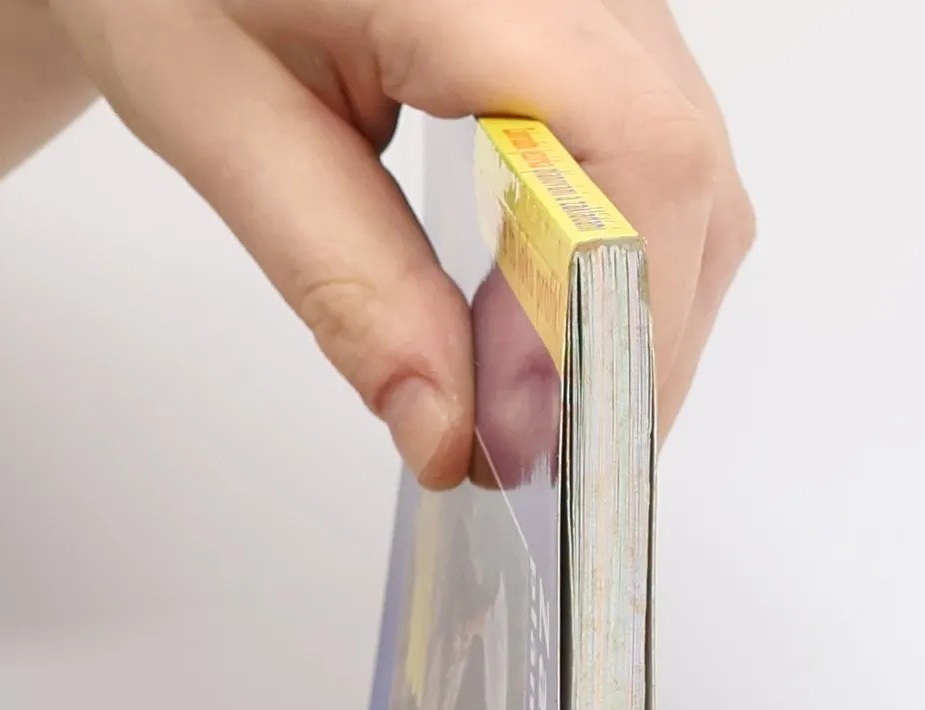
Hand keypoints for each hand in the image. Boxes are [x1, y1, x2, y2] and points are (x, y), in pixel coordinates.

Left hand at [49, 0, 753, 484]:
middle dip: (621, 353)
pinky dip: (619, 265)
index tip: (515, 435)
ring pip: (695, 179)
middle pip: (686, 179)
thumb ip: (346, 283)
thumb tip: (445, 431)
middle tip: (516, 451)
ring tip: (518, 398)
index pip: (634, 154)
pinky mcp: (610, 23)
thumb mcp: (229, 129)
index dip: (599, 321)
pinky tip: (536, 319)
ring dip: (628, 319)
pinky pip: (666, 157)